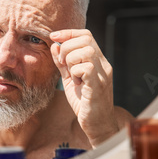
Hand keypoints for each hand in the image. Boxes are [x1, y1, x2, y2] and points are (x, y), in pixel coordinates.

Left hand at [50, 29, 118, 144]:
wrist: (97, 125)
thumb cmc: (84, 103)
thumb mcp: (69, 79)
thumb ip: (62, 63)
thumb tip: (54, 45)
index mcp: (97, 61)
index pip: (86, 35)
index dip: (68, 32)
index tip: (53, 36)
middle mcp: (103, 65)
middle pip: (86, 39)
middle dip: (67, 46)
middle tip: (62, 63)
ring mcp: (102, 75)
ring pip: (86, 51)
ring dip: (71, 60)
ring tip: (71, 74)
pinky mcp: (98, 86)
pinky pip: (87, 68)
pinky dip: (76, 72)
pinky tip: (76, 82)